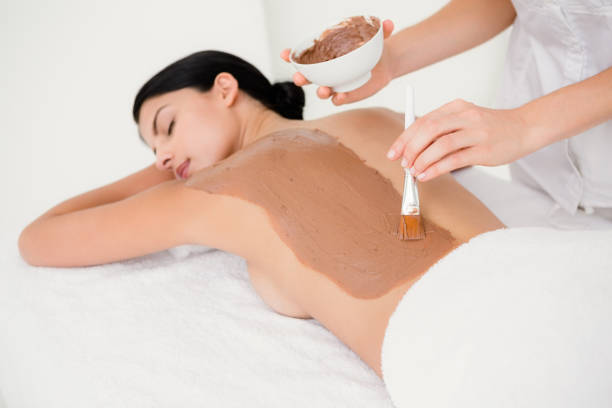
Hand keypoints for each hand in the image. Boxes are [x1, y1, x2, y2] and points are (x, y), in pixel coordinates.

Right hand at [280, 19, 394, 104]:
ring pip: (321, 90)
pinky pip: (338, 99)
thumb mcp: (376, 37)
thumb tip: (388, 23)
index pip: (303, 56)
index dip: (290, 56)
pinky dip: (338, 99)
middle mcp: (326, 71)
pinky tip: (340, 97)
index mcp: (325, 55)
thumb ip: (381, 31)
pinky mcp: (346, 95)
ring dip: (319, 91)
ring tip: (323, 90)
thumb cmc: (372, 47)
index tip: (284, 54)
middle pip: (307, 77)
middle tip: (298, 78)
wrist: (384, 63)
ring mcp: (335, 84)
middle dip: (300, 78)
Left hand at [387, 99, 530, 180]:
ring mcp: (476, 132)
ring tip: (414, 172)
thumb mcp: (465, 120)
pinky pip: (455, 159)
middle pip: (429, 129)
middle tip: (403, 163)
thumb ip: (442, 130)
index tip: (393, 153)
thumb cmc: (490, 128)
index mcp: (456, 107)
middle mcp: (465, 116)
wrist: (525, 128)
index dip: (405, 138)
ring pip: (441, 144)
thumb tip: (412, 150)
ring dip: (422, 160)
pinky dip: (436, 169)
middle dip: (411, 148)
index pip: (423, 121)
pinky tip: (426, 176)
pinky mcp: (484, 150)